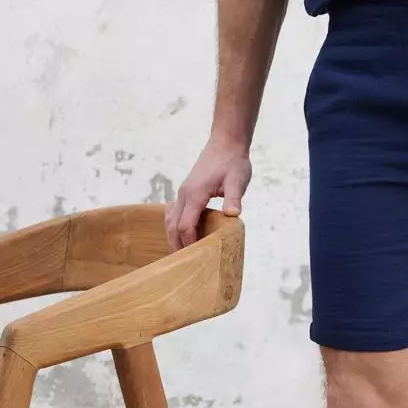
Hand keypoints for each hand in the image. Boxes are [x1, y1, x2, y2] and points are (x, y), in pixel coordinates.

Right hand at [165, 136, 251, 250]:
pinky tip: (183, 234)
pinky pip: (173, 212)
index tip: (196, 259)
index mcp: (195, 194)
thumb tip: (233, 215)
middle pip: (173, 226)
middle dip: (177, 245)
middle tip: (185, 264)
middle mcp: (184, 194)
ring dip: (174, 236)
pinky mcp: (186, 190)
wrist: (226, 143)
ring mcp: (182, 191)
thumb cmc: (233, 161)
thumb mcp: (238, 179)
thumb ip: (234, 197)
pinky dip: (175, 226)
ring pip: (170, 219)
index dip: (189, 244)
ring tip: (182, 254)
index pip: (185, 226)